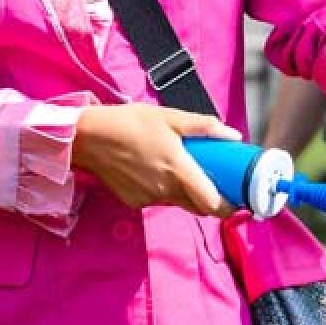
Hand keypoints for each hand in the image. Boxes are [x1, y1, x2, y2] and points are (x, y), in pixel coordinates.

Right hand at [72, 105, 239, 215]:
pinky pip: (157, 199)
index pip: (212, 203)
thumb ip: (203, 127)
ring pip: (177, 202)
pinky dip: (161, 189)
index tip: (237, 199)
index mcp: (178, 169)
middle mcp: (165, 190)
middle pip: (198, 207)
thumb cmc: (130, 123)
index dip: (228, 206)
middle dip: (210, 200)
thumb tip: (233, 135)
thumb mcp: (169, 117)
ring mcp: (148, 198)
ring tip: (177, 167)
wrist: (89, 137)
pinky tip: (151, 169)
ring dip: (184, 191)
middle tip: (213, 181)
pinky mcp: (134, 201)